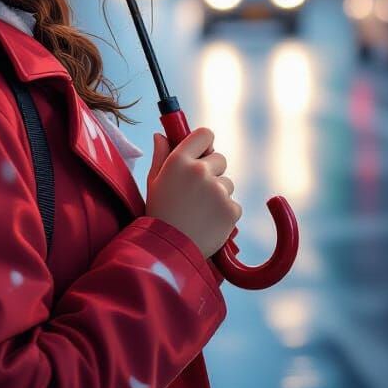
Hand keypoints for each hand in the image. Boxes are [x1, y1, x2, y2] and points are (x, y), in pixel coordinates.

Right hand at [144, 127, 241, 258]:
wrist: (169, 252)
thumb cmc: (158, 214)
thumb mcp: (154, 182)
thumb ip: (160, 155)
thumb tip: (161, 135)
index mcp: (180, 160)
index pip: (205, 134)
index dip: (205, 143)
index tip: (202, 153)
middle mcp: (201, 171)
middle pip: (220, 158)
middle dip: (212, 171)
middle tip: (197, 191)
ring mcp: (218, 190)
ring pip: (227, 183)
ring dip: (218, 194)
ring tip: (199, 211)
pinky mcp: (231, 209)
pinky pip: (233, 204)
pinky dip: (224, 213)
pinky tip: (208, 222)